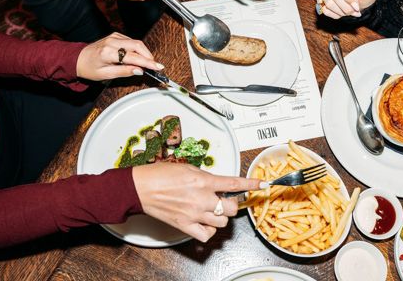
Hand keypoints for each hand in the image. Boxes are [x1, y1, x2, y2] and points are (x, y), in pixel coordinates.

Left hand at [76, 32, 163, 80]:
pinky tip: (138, 57)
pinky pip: (131, 41)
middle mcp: (112, 41)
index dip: (148, 62)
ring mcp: (114, 37)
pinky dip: (138, 49)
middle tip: (155, 66)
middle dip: (149, 56)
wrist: (79, 59)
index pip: (133, 57)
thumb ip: (124, 72)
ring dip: (144, 53)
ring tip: (147, 63)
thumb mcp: (106, 74)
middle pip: (138, 45)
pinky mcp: (116, 35)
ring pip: (136, 42)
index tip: (158, 67)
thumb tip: (140, 70)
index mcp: (108, 52)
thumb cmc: (90, 68)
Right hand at [132, 163, 262, 242]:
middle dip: (231, 204)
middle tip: (224, 200)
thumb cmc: (159, 175)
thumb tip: (216, 183)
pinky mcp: (184, 225)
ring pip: (221, 222)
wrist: (140, 187)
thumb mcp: (187, 168)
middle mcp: (201, 198)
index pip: (234, 183)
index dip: (251, 184)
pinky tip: (204, 223)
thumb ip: (205, 177)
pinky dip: (208, 230)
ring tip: (211, 211)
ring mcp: (194, 213)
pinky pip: (206, 234)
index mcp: (203, 181)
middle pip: (231, 207)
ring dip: (220, 216)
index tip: (261, 185)